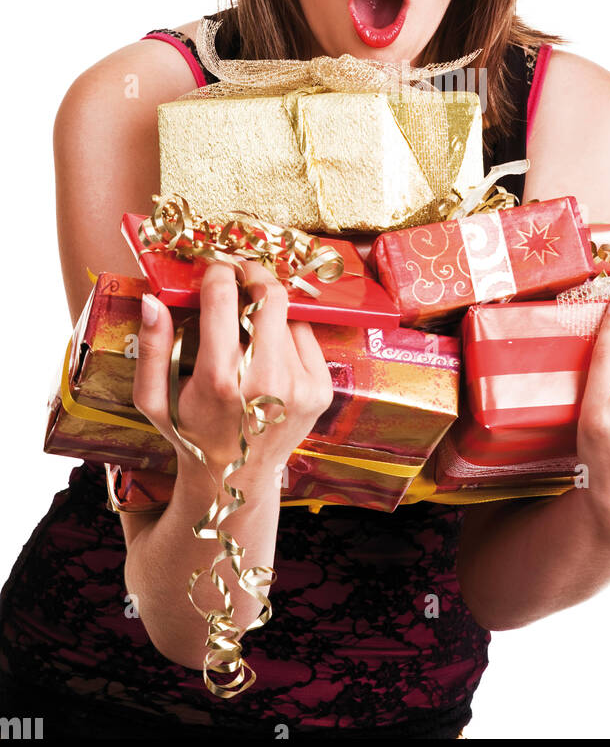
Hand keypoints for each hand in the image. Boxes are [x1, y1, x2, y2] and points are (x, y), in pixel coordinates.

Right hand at [133, 260, 333, 476]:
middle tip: (240, 273)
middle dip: (253, 275)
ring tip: (248, 327)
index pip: (225, 298)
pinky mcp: (321, 390)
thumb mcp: (155, 399)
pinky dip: (287, 335)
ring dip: (267, 311)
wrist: (235, 479)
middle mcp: (267, 380)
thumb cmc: (190, 433)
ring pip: (287, 317)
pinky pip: (307, 338)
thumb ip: (151, 348)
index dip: (218, 272)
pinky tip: (268, 354)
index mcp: (221, 379)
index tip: (214, 267)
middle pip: (270, 296)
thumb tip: (153, 300)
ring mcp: (300, 386)